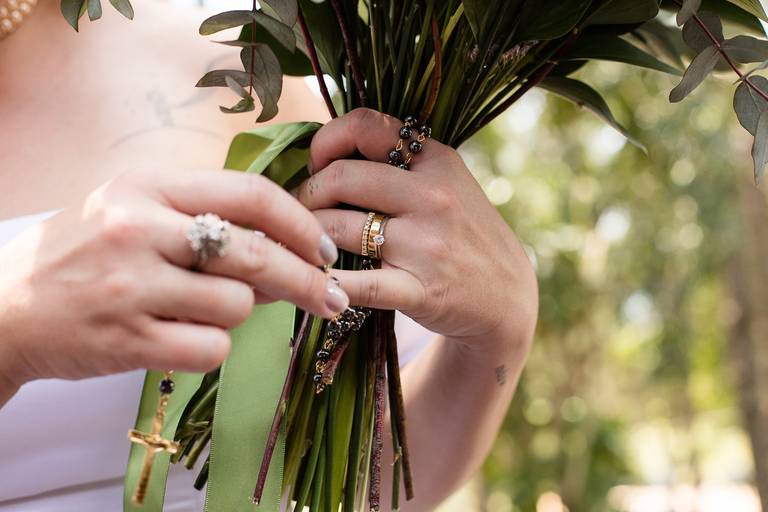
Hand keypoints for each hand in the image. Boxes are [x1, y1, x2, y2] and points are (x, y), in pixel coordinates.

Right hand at [0, 169, 347, 390]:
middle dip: (306, 280)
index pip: (249, 194)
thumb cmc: (86, 254)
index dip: (300, 224)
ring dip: (235, 313)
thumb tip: (290, 255)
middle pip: (255, 254)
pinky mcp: (126, 340)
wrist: (6, 305)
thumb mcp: (137, 214)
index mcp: (149, 188)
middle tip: (332, 297)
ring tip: (197, 310)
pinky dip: (210, 348)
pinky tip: (179, 338)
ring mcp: (131, 286)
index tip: (324, 249)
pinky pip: (211, 349)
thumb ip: (207, 223)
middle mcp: (139, 230)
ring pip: (238, 305)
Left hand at [294, 108, 537, 348]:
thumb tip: (326, 151)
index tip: (317, 164)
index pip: (364, 125)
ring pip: (338, 228)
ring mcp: (427, 244)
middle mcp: (433, 196)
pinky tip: (316, 281)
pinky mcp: (420, 290)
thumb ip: (398, 162)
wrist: (506, 296)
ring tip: (303, 242)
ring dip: (308, 237)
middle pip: (341, 178)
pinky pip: (358, 284)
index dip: (325, 141)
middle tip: (298, 209)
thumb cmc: (463, 234)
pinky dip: (326, 283)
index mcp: (436, 161)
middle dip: (305, 193)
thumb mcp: (447, 183)